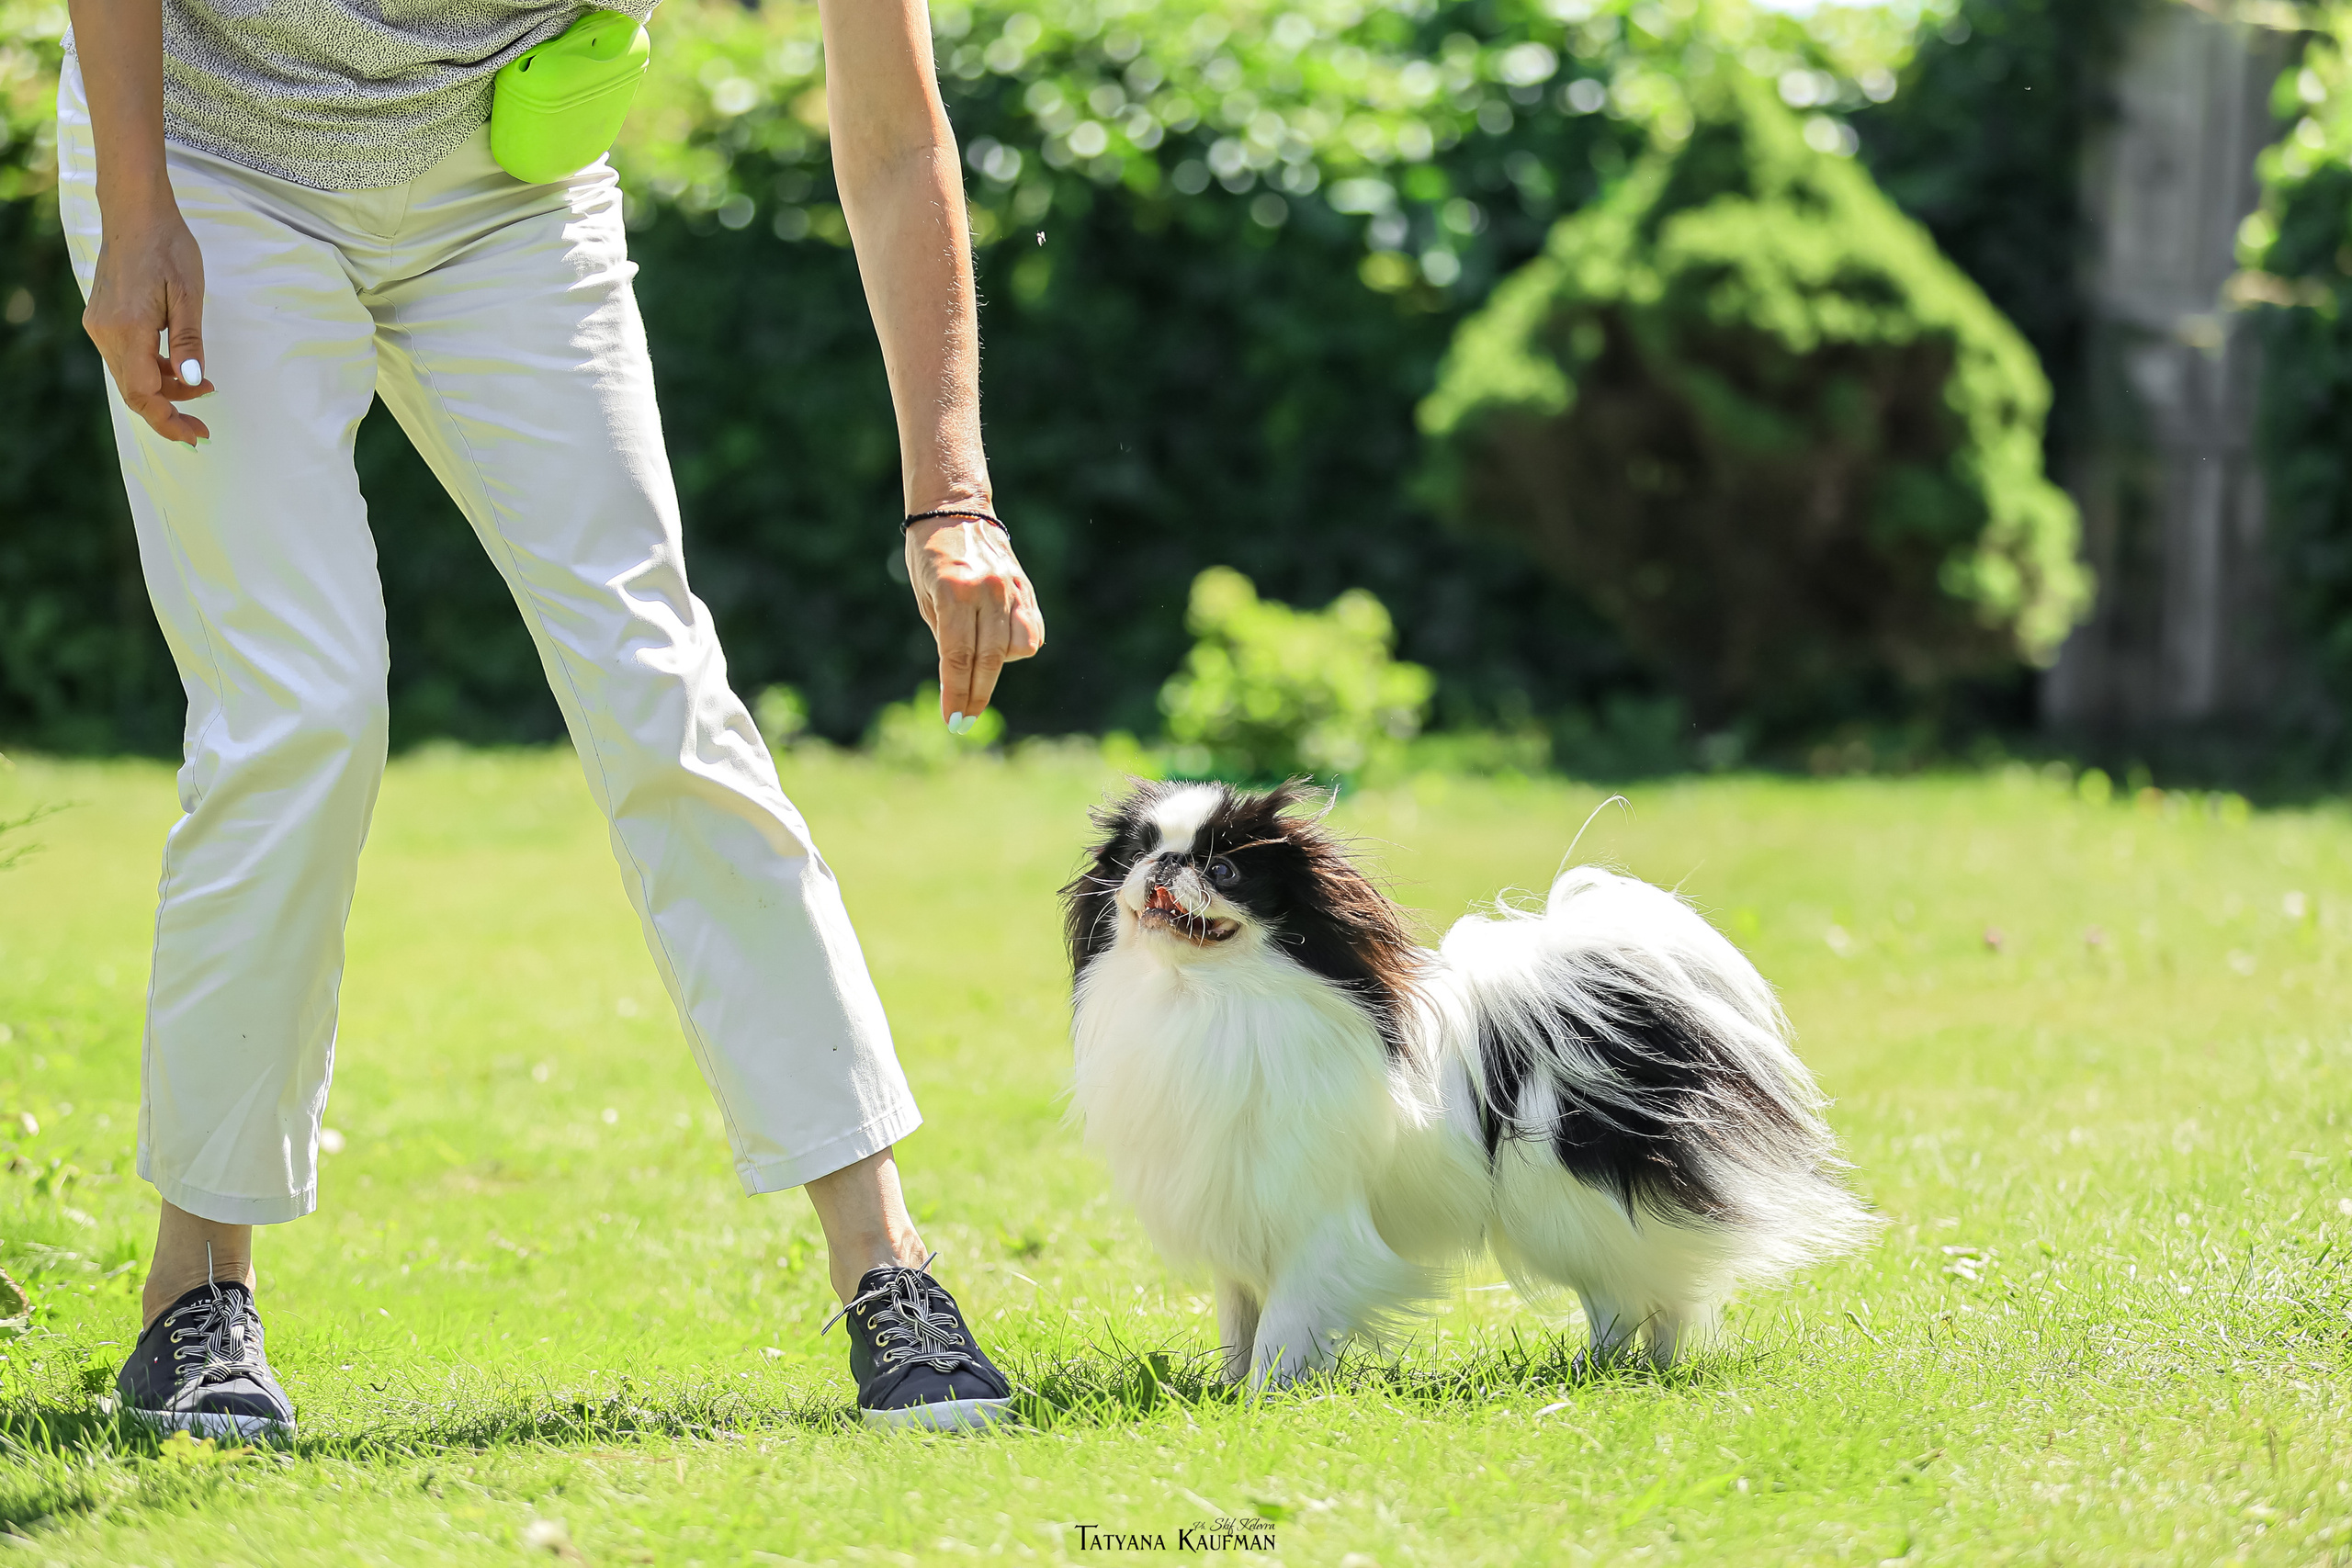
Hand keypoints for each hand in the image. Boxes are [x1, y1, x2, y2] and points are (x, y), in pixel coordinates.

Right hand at [81, 197, 211, 446]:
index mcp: (127, 330)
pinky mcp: (102, 318)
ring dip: (164, 388)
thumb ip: (188, 342)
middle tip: (202, 426)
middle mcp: (105, 332)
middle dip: (169, 412)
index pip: (144, 394)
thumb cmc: (167, 247)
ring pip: (130, 376)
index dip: (169, 421)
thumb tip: (192, 381)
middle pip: (134, 392)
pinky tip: (177, 365)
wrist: (134, 212)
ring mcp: (99, 325)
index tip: (197, 435)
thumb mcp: (189, 296)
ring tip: (202, 386)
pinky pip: (126, 357)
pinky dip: (152, 369)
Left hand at [903, 516, 1043, 728]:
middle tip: (964, 719)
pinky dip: (1017, 647)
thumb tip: (959, 682)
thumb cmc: (929, 557)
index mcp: (954, 591)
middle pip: (988, 659)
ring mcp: (1011, 589)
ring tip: (978, 662)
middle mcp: (987, 590)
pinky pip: (1031, 632)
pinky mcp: (1025, 589)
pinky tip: (1000, 647)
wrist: (955, 511)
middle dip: (975, 694)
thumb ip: (946, 638)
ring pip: (1016, 649)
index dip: (955, 693)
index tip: (953, 719)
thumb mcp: (926, 599)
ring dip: (997, 666)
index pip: (957, 657)